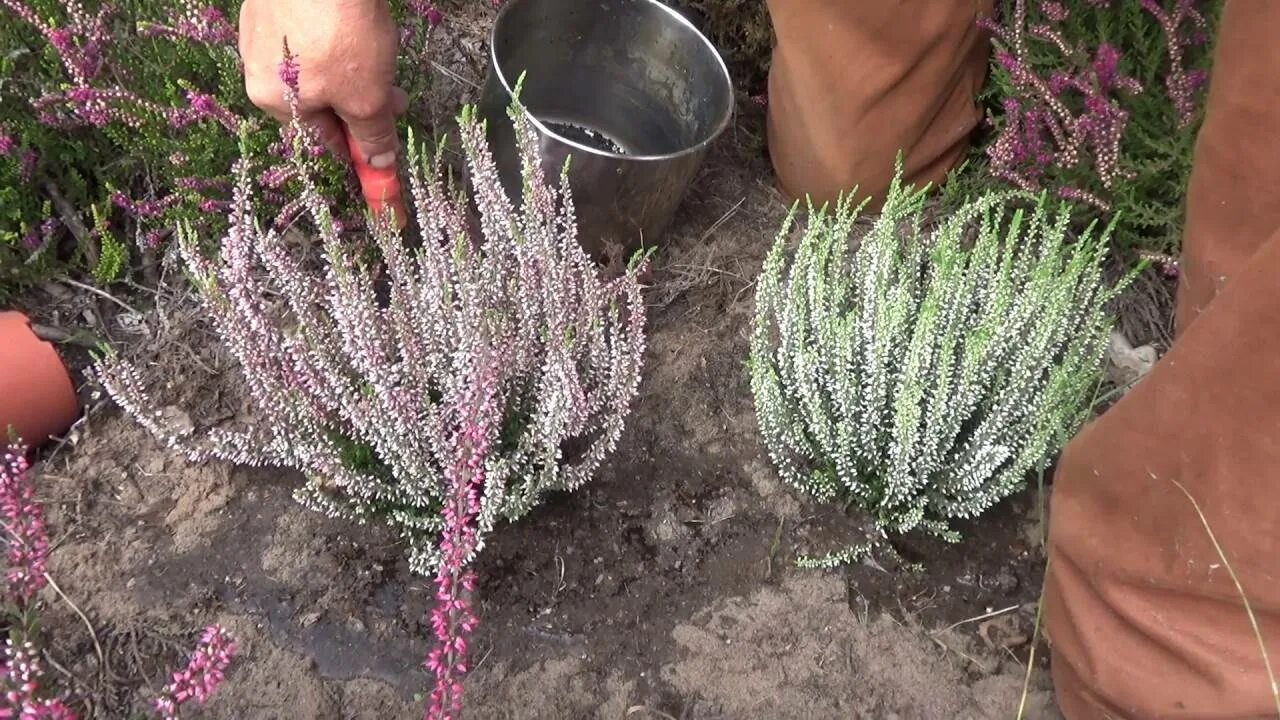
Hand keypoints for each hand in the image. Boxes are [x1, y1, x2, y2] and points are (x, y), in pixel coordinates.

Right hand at [239, 0, 407, 167]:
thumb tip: (379, 165)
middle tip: (395, 100)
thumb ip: (373, 134)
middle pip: (318, 101)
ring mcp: (263, 28)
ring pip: (316, 67)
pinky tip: (359, 29)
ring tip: (383, 62)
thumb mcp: (367, 98)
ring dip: (352, 74)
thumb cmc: (342, 35)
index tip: (382, 151)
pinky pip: (311, 35)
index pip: (319, 138)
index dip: (356, 148)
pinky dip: (338, 41)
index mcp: (273, 99)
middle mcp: (257, 66)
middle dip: (360, 106)